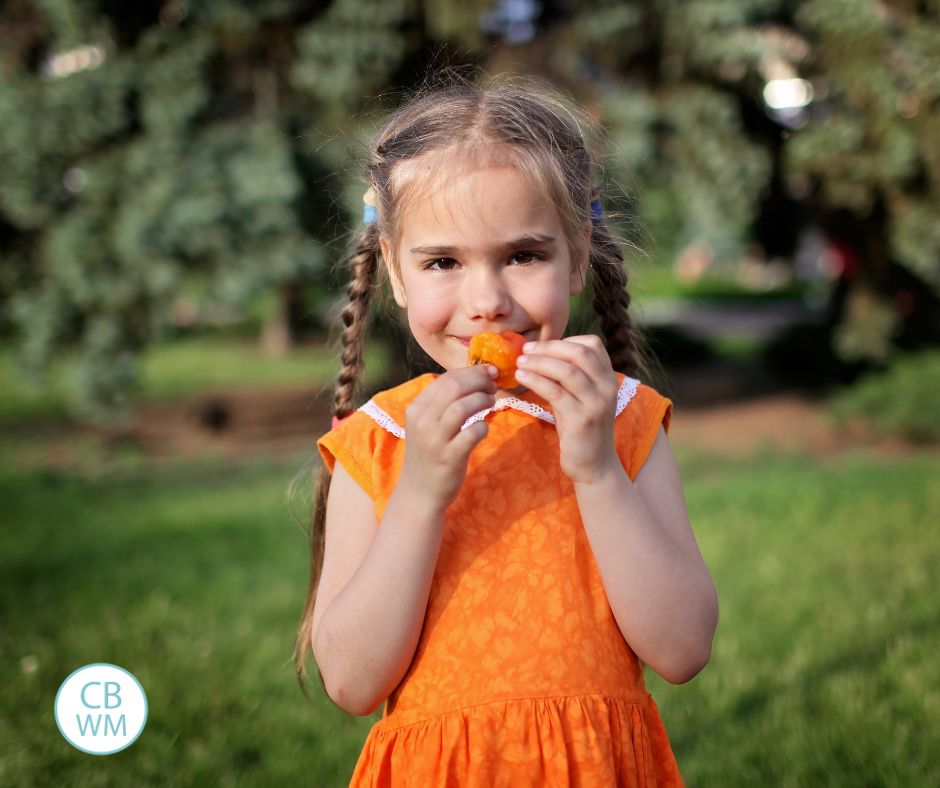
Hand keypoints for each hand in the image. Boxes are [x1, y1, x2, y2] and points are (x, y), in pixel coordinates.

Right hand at [399, 364, 497, 509]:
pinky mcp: (449, 457)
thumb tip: (474, 378)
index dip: (472, 371)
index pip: (446, 378)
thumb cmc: (429, 454)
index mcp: (417, 408)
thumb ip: (444, 403)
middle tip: (493, 386)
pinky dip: (483, 426)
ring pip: (463, 406)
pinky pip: (472, 432)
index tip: (489, 372)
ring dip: (483, 400)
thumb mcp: (427, 424)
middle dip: (479, 381)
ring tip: (491, 403)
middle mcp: (422, 421)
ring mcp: (435, 439)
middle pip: (455, 387)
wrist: (419, 492)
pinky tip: (483, 428)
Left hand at [515, 335, 619, 483]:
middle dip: (549, 348)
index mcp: (608, 377)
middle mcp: (607, 386)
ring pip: (567, 371)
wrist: (594, 465)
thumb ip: (568, 376)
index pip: (592, 344)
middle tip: (525, 349)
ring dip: (539, 362)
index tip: (541, 346)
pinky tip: (522, 377)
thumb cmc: (580, 428)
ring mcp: (597, 403)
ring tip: (519, 362)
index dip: (564, 341)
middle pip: (579, 353)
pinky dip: (536, 380)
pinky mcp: (582, 419)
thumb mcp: (579, 397)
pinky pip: (556, 392)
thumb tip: (539, 353)